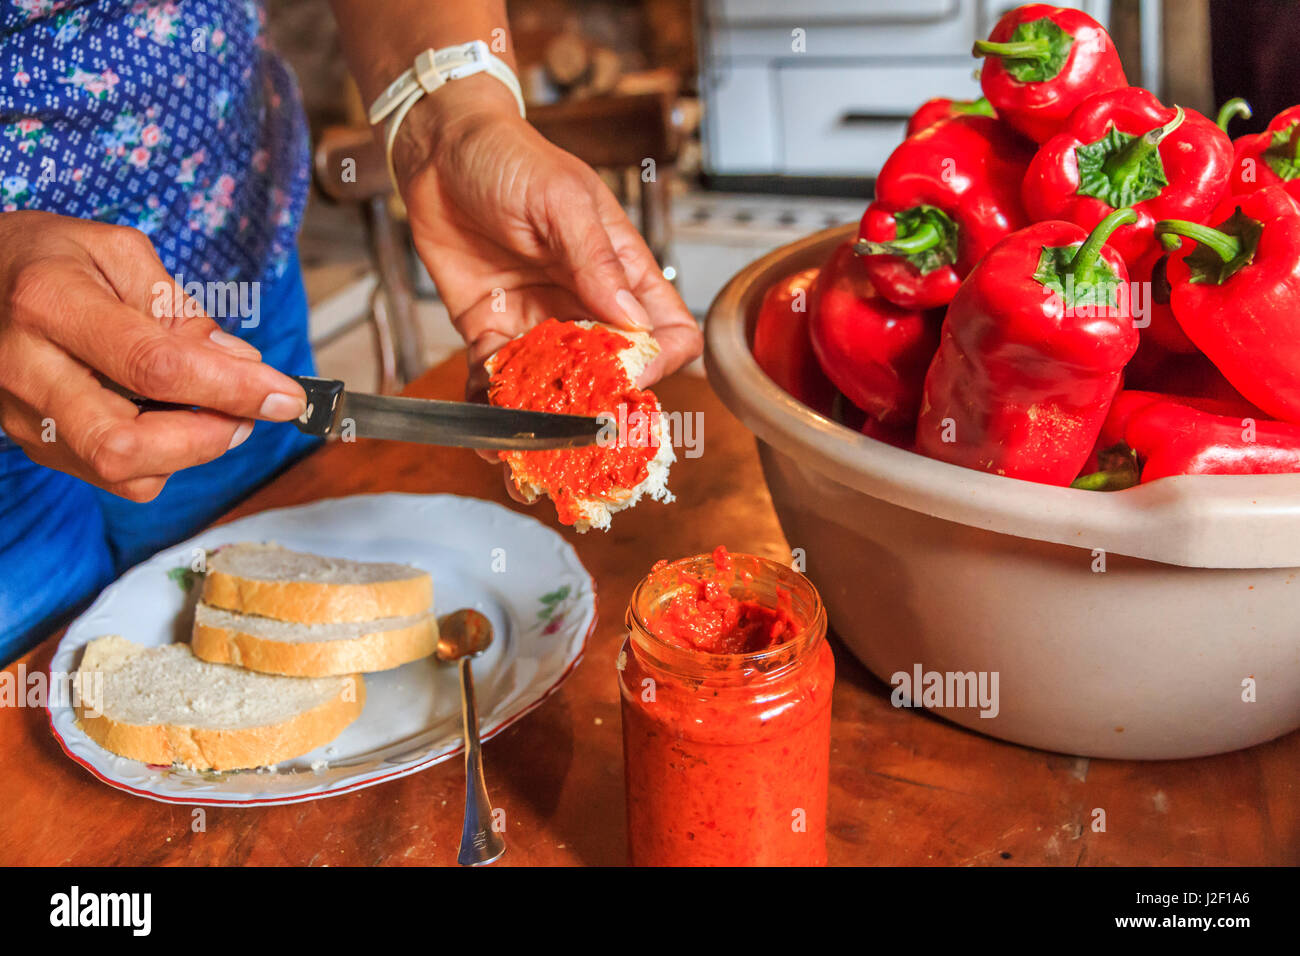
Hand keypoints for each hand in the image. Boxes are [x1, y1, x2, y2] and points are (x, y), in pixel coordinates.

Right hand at [0, 211, 307, 500]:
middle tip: (248, 413)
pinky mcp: (33, 444)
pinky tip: (174, 422)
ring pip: (121, 472)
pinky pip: (111, 477)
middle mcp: (27, 368)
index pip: (154, 365)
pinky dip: (162, 460)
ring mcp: (23, 415)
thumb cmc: (48, 259)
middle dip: (207, 438)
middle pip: (126, 443)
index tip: (284, 395)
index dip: (230, 389)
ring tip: (217, 412)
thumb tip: (242, 366)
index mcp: (51, 303)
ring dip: (191, 452)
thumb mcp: (118, 254)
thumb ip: (182, 310)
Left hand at [391, 75, 702, 398]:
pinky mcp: (491, 331)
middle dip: (598, 404)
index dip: (658, 360)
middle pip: (612, 372)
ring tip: (524, 442)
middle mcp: (585, 305)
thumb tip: (633, 321)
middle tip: (575, 428)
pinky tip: (485, 422)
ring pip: (556, 388)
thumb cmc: (510, 158)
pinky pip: (498, 381)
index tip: (630, 375)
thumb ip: (596, 260)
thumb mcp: (562, 200)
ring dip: (542, 417)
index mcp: (620, 271)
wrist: (439, 150)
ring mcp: (539, 323)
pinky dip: (493, 405)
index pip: (667, 331)